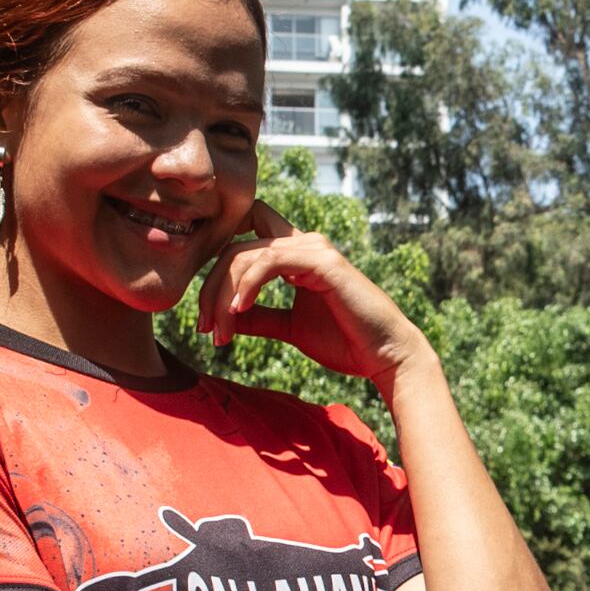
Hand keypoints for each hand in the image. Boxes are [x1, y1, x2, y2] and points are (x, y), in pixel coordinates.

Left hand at [195, 221, 421, 382]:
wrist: (384, 355)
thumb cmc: (344, 341)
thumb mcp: (289, 328)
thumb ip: (260, 317)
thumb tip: (227, 317)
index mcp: (296, 255)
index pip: (245, 235)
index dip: (217, 261)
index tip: (207, 307)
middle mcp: (303, 243)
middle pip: (234, 249)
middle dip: (210, 290)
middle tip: (205, 329)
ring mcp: (313, 249)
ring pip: (245, 255)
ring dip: (222, 295)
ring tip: (221, 331)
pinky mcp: (322, 261)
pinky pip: (268, 262)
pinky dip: (247, 286)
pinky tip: (239, 312)